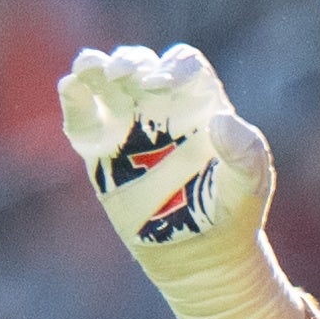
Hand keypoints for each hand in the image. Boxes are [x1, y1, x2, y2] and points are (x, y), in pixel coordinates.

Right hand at [54, 44, 305, 318]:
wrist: (198, 255)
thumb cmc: (230, 214)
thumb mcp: (249, 185)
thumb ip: (246, 152)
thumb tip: (221, 122)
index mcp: (199, 103)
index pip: (183, 65)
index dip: (172, 67)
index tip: (163, 85)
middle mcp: (161, 107)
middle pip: (140, 66)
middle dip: (129, 62)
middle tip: (121, 74)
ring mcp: (129, 127)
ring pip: (106, 85)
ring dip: (94, 70)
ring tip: (86, 69)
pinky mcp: (101, 153)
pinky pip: (83, 121)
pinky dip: (73, 102)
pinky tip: (70, 88)